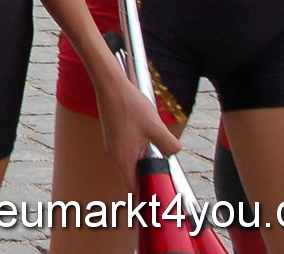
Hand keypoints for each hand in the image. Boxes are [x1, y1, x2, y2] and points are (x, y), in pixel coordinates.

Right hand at [91, 62, 180, 189]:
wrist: (110, 85)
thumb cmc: (130, 105)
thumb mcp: (156, 127)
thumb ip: (170, 146)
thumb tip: (174, 154)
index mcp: (123, 158)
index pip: (133, 188)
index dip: (145, 196)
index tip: (158, 199)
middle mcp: (114, 154)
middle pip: (133, 175)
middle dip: (148, 177)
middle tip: (165, 177)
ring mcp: (111, 144)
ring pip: (130, 160)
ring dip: (144, 160)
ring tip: (158, 153)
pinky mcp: (112, 135)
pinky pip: (127, 149)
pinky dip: (138, 149)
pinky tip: (147, 137)